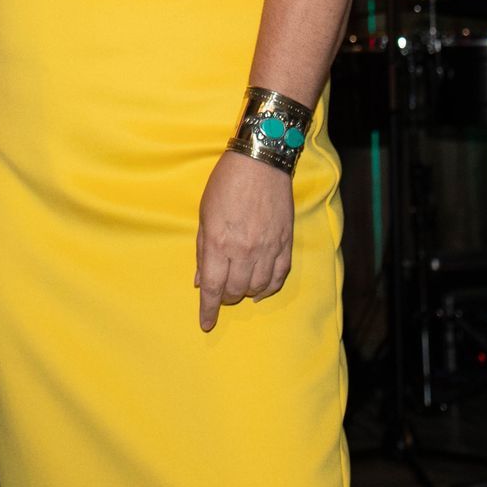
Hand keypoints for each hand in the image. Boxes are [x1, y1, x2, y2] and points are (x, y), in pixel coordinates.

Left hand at [194, 151, 293, 331]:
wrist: (261, 163)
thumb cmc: (225, 184)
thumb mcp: (204, 214)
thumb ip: (203, 250)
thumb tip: (201, 281)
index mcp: (219, 242)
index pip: (213, 287)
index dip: (208, 309)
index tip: (206, 323)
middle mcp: (244, 250)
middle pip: (235, 290)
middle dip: (225, 297)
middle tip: (220, 292)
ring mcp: (267, 248)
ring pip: (258, 288)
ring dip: (245, 292)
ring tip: (238, 286)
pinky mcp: (285, 244)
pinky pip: (279, 277)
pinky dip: (269, 288)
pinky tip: (260, 289)